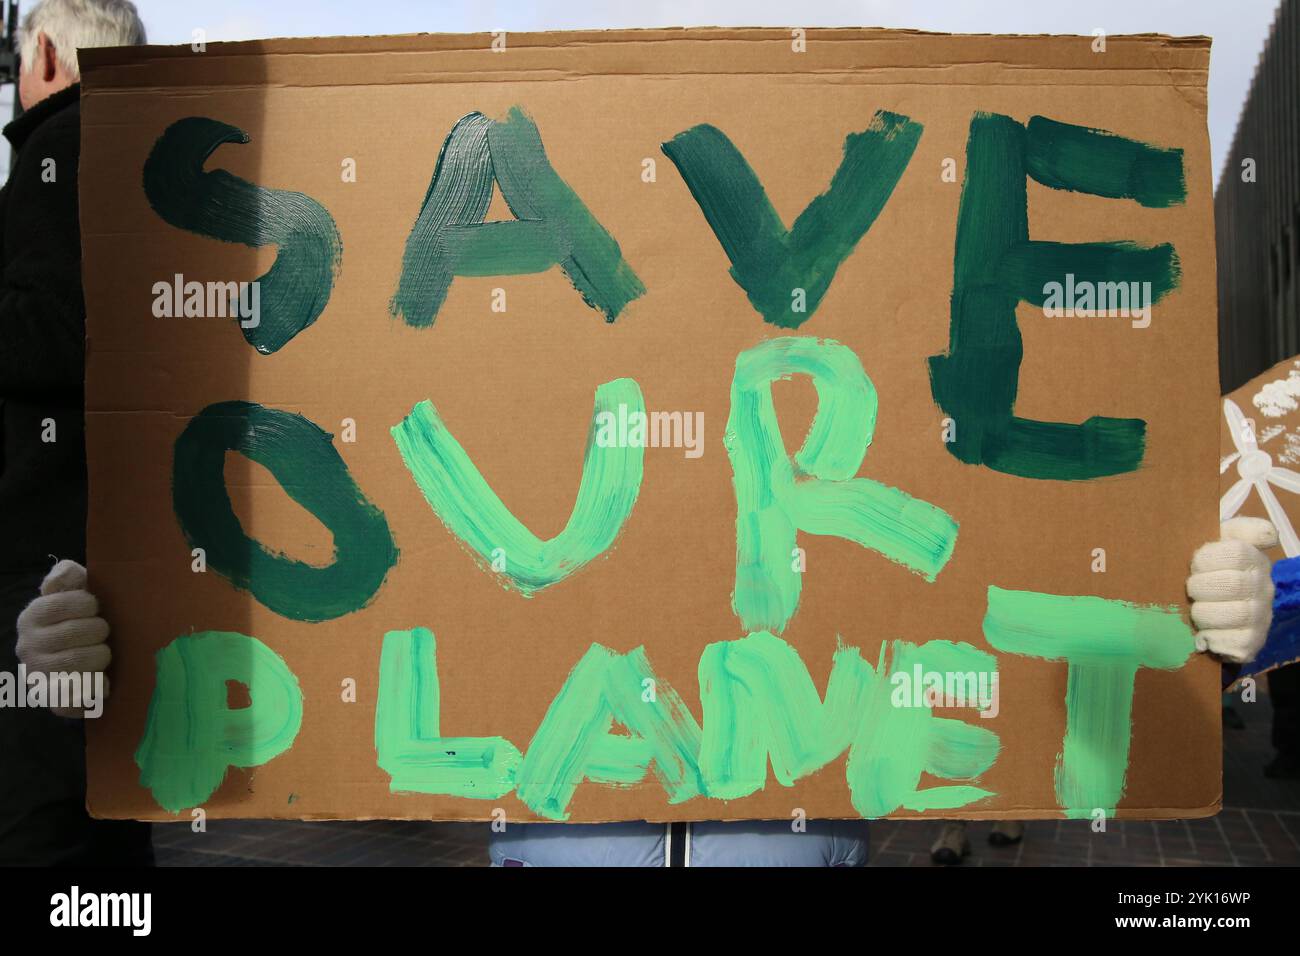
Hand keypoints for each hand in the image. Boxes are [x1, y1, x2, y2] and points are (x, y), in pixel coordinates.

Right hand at [15, 560, 110, 716]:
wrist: (79, 659)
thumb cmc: (82, 618)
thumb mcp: (75, 589)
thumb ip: (67, 575)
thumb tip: (62, 576)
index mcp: (32, 617)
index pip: (65, 604)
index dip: (89, 605)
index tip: (95, 609)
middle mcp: (28, 647)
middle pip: (77, 633)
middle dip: (100, 631)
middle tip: (102, 634)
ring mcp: (38, 676)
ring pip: (79, 663)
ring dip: (101, 656)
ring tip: (102, 653)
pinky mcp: (53, 701)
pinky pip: (76, 697)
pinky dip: (96, 688)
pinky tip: (103, 680)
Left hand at [1186, 518, 1276, 663]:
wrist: (1204, 609)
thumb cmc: (1202, 569)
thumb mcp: (1211, 540)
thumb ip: (1230, 527)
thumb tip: (1262, 527)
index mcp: (1252, 557)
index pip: (1237, 551)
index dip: (1208, 557)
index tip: (1196, 562)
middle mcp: (1264, 585)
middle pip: (1233, 584)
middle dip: (1200, 587)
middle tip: (1191, 589)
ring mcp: (1262, 615)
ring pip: (1236, 614)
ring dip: (1205, 614)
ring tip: (1196, 611)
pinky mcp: (1253, 641)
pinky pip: (1238, 644)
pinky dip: (1215, 640)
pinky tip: (1205, 634)